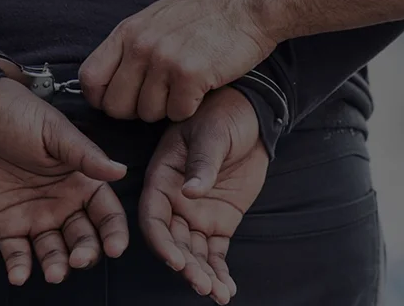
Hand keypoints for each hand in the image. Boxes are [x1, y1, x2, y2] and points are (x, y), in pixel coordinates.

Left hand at [0, 78, 129, 285]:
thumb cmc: (19, 114)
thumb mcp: (56, 132)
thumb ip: (87, 156)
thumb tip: (121, 171)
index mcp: (82, 181)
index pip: (107, 214)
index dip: (114, 232)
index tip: (115, 249)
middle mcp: (63, 203)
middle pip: (83, 238)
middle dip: (85, 253)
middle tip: (79, 259)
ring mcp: (34, 216)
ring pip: (53, 251)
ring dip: (56, 265)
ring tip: (53, 273)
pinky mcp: (5, 224)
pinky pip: (16, 252)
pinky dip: (19, 267)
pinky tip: (20, 276)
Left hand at [78, 0, 276, 122]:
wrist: (246, 10)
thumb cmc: (203, 17)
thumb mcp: (154, 21)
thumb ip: (129, 46)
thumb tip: (108, 76)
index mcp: (127, 32)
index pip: (90, 78)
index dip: (102, 98)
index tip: (119, 100)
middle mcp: (141, 46)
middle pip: (116, 106)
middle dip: (135, 111)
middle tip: (158, 98)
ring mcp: (164, 60)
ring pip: (147, 114)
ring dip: (166, 108)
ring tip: (182, 87)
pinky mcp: (190, 75)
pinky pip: (177, 114)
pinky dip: (189, 109)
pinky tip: (199, 89)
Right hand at [139, 87, 268, 304]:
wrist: (251, 116)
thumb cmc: (222, 116)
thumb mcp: (211, 133)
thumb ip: (201, 162)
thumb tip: (190, 192)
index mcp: (162, 179)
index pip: (153, 217)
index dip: (161, 241)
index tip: (177, 260)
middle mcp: (174, 203)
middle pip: (173, 242)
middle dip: (186, 266)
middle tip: (202, 284)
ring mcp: (196, 215)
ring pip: (194, 253)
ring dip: (203, 276)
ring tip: (218, 294)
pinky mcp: (219, 223)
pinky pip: (216, 253)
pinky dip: (220, 272)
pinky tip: (226, 290)